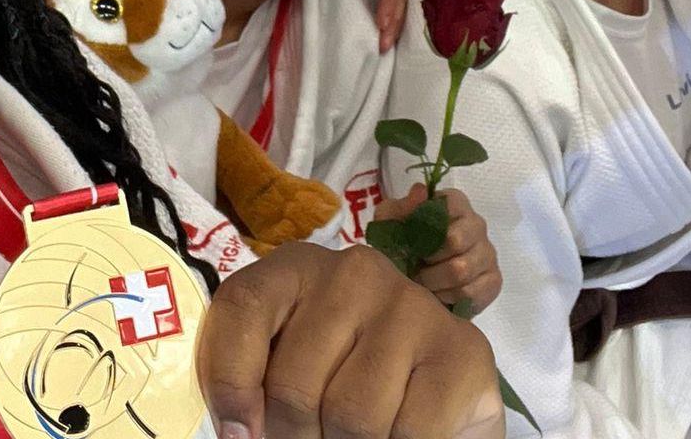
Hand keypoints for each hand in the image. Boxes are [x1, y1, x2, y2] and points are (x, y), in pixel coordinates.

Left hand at [198, 242, 504, 438]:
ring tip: (348, 438)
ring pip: (350, 417)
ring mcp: (412, 306)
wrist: (438, 390)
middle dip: (293, 436)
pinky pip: (410, 433)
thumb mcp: (284, 360)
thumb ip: (250, 378)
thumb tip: (238, 433)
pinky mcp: (462, 350)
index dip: (228, 382)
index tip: (237, 434)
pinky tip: (395, 438)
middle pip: (293, 384)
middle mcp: (354, 272)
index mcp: (296, 268)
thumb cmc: (341, 375)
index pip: (241, 308)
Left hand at [375, 183, 502, 312]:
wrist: (411, 275)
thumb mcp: (390, 221)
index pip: (448, 207)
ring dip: (434, 281)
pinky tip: (438, 296)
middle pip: (456, 240)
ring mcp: (488, 252)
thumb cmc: (401, 241)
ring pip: (462, 269)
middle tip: (412, 267)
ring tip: (420, 284)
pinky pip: (472, 292)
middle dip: (427, 259)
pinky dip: (449, 297)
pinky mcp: (493, 280)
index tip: (410, 241)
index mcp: (455, 203)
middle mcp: (476, 224)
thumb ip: (401, 207)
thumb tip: (420, 191)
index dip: (425, 227)